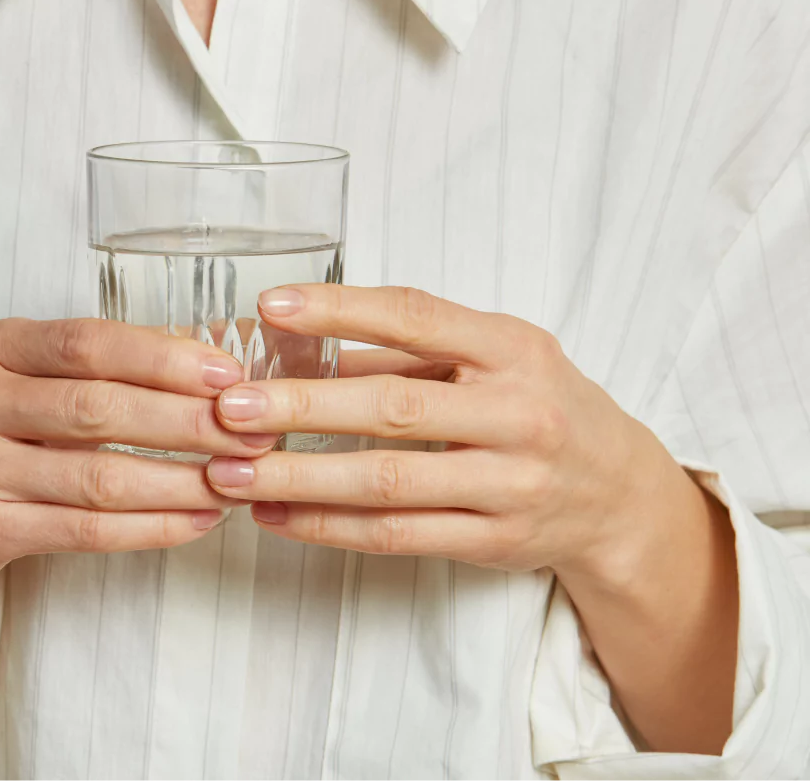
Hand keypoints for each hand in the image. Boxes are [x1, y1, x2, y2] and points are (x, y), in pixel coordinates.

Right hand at [0, 318, 273, 668]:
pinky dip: (151, 527)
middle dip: (189, 421)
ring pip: (99, 476)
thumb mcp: (18, 382)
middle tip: (254, 432)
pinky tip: (196, 521)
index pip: (89, 343)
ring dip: (181, 481)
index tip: (231, 374)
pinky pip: (85, 529)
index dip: (167, 358)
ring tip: (237, 481)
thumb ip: (94, 370)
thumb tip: (205, 363)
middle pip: (100, 408)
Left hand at [204, 284, 738, 754]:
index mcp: (513, 349)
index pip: (415, 318)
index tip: (271, 308)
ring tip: (231, 472)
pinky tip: (275, 514)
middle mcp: (517, 413)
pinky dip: (328, 526)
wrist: (619, 494)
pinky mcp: (494, 541)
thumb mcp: (495, 358)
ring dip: (300, 477)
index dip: (340, 311)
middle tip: (232, 407)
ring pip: (388, 483)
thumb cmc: (540, 407)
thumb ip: (407, 352)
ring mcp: (509, 483)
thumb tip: (302, 345)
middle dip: (303, 407)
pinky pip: (397, 536)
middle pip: (394, 408)